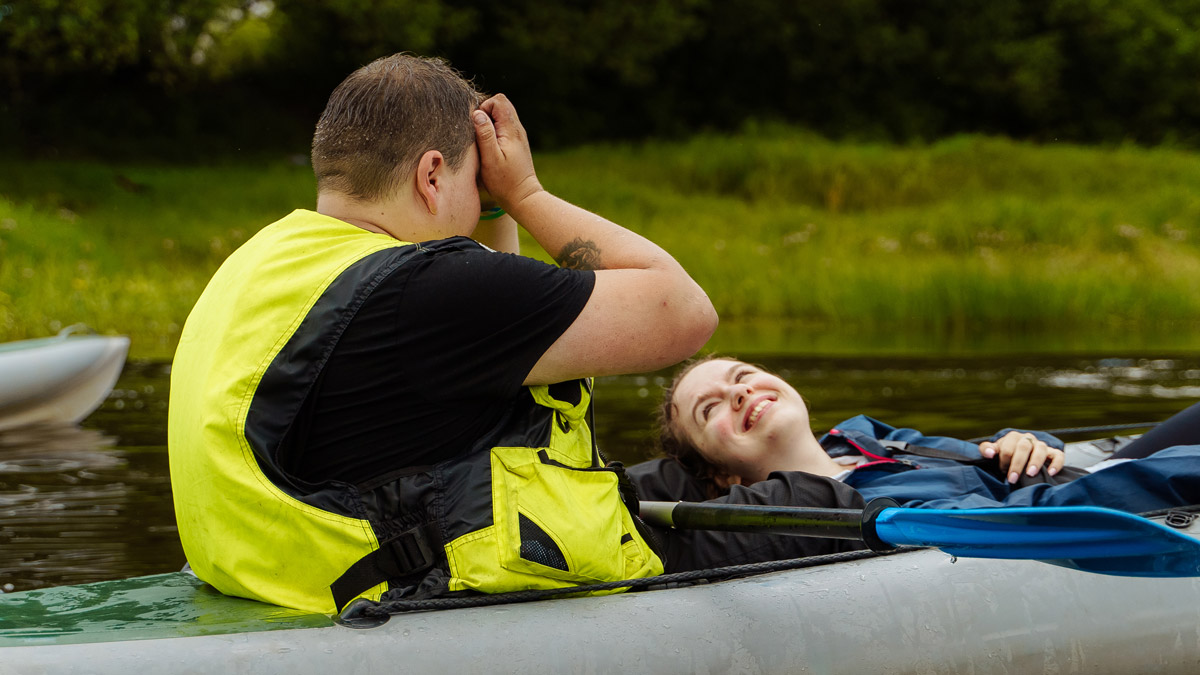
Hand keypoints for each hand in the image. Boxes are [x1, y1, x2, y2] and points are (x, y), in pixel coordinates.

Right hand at [472, 95, 542, 213]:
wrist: (523, 197)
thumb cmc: (505, 181)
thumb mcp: (491, 158)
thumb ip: (485, 134)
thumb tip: (477, 113)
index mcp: (511, 130)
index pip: (499, 101)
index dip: (484, 107)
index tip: (477, 126)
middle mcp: (517, 129)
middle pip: (502, 105)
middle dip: (486, 112)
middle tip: (479, 132)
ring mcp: (518, 136)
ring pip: (502, 116)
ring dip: (489, 122)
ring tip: (483, 141)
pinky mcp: (516, 144)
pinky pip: (504, 127)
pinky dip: (494, 131)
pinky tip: (489, 147)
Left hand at [979, 431, 1064, 483]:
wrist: (1019, 455)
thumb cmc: (1005, 454)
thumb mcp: (994, 451)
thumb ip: (986, 449)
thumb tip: (989, 453)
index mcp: (1013, 437)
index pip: (1008, 446)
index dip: (1004, 460)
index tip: (1002, 471)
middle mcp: (1028, 438)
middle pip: (1024, 447)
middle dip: (1017, 464)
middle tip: (1012, 478)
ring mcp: (1041, 445)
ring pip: (1041, 449)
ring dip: (1035, 462)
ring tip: (1030, 474)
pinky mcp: (1053, 452)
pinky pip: (1058, 455)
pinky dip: (1056, 463)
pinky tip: (1050, 473)